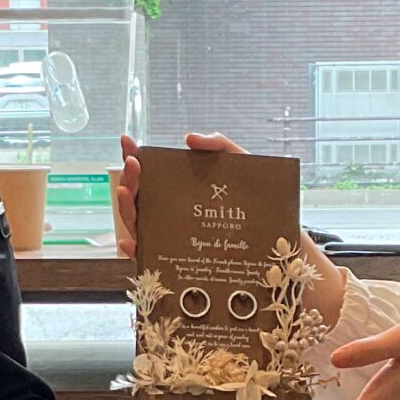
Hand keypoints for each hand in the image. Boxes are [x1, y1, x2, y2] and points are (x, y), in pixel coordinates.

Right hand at [115, 131, 248, 259]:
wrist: (273, 226)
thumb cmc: (250, 195)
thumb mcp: (236, 162)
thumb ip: (217, 144)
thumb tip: (189, 139)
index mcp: (174, 188)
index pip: (145, 171)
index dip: (131, 155)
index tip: (127, 140)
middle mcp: (166, 211)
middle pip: (136, 197)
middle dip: (129, 178)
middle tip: (134, 163)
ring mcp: (168, 235)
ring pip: (136, 224)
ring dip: (125, 208)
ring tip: (126, 191)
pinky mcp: (176, 260)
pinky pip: (149, 259)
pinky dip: (136, 252)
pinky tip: (131, 243)